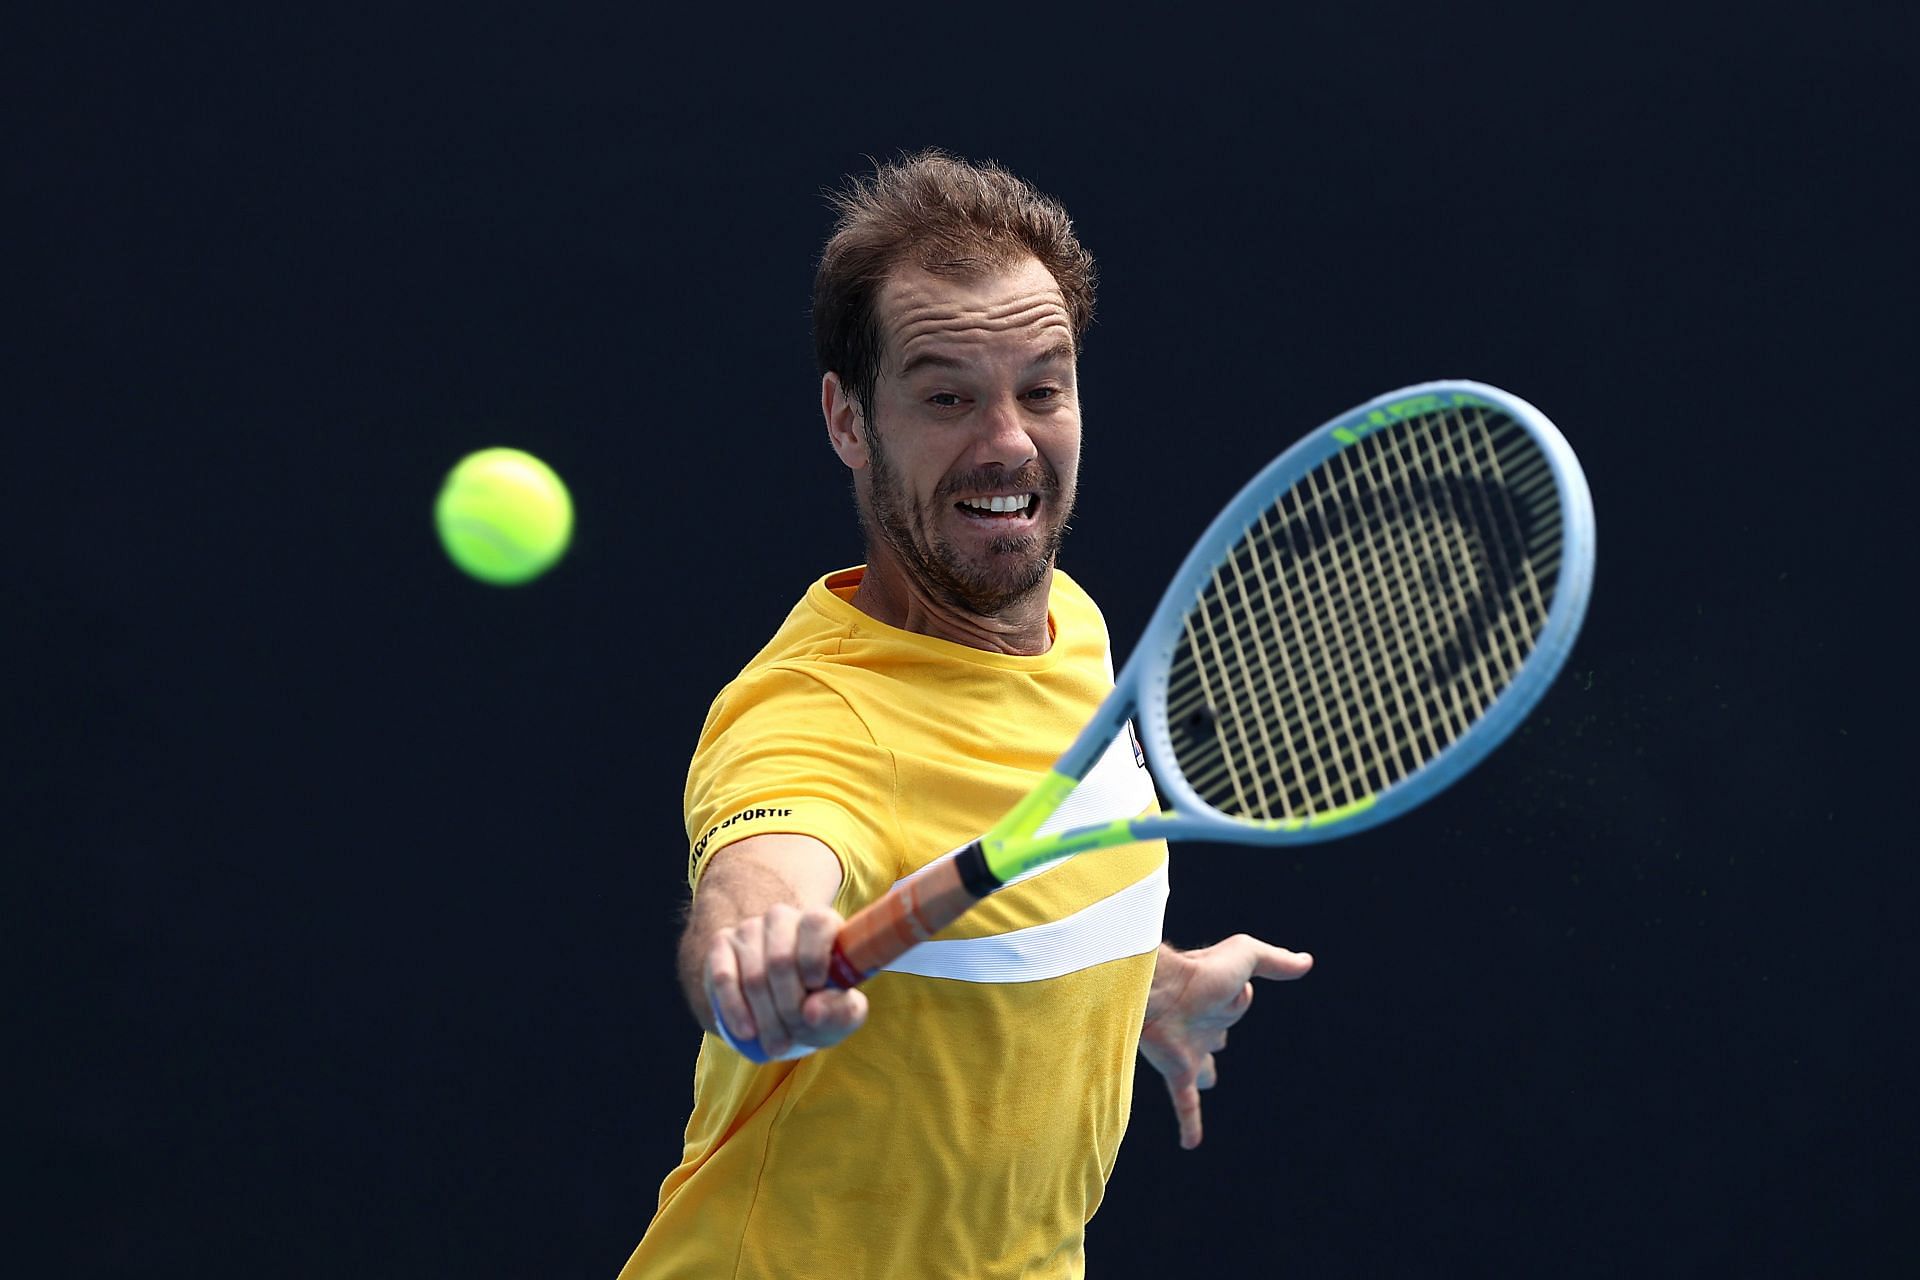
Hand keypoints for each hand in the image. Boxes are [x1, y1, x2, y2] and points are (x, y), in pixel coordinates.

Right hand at [703, 902, 868, 1059]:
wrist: (780, 1009)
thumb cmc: (820, 1004)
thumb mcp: (843, 1013)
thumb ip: (842, 1011)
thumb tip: (812, 1011)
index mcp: (820, 923)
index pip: (816, 925)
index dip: (815, 956)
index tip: (815, 986)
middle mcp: (783, 919)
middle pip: (781, 959)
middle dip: (789, 1006)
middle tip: (795, 1035)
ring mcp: (749, 930)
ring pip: (754, 975)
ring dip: (766, 1017)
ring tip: (777, 1044)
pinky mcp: (721, 946)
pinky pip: (724, 978)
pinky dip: (735, 1009)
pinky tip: (748, 1032)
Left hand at [1138, 934, 1312, 1148]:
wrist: (1160, 991)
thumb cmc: (1202, 969)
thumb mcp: (1245, 955)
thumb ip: (1273, 960)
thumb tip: (1306, 961)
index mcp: (1220, 999)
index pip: (1237, 1002)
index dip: (1239, 996)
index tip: (1239, 988)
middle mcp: (1202, 1026)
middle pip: (1215, 1037)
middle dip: (1216, 1037)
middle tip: (1216, 1040)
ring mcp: (1189, 1051)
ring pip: (1200, 1070)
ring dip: (1202, 1077)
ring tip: (1204, 1084)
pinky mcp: (1177, 1072)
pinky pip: (1186, 1105)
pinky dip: (1190, 1124)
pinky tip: (1190, 1143)